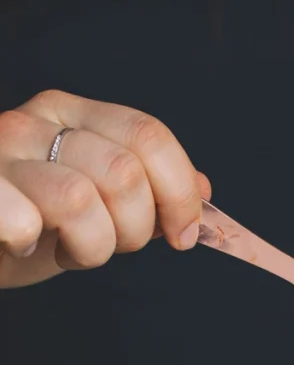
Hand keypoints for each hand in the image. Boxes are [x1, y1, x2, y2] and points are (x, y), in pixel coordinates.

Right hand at [0, 90, 210, 287]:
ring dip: (91, 247)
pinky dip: (37, 245)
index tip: (183, 236)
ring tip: (69, 250)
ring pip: (80, 200)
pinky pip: (25, 220)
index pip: (148, 136)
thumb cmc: (37, 224)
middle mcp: (35, 124)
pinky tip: (28, 247)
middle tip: (110, 246)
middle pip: (124, 173)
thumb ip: (147, 192)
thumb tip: (203, 189)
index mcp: (72, 115)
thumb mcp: (98, 202)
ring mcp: (2, 155)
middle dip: (135, 230)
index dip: (180, 192)